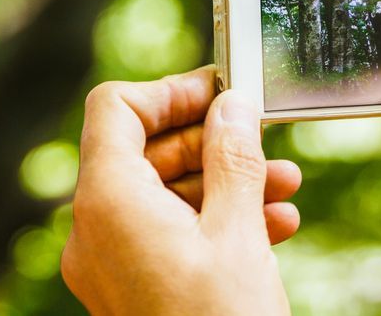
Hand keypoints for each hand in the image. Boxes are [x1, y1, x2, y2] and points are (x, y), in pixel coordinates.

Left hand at [61, 66, 301, 314]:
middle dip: (211, 141)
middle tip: (265, 139)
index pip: (116, 108)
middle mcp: (94, 229)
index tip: (221, 93)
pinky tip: (271, 225)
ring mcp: (110, 263)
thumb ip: (233, 156)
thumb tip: (232, 104)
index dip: (169, 91)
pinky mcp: (131, 289)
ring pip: (162, 195)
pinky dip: (211, 221)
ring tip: (285, 185)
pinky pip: (165, 235)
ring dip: (223, 182)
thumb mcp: (237, 232)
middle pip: (143, 150)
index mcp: (106, 201)